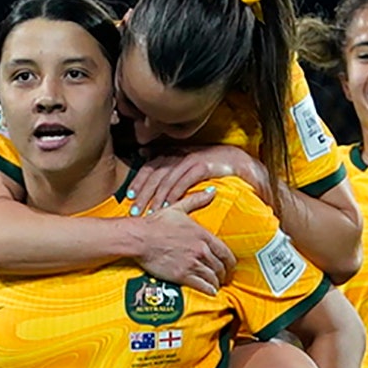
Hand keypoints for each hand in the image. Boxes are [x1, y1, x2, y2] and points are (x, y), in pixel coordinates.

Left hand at [129, 146, 265, 213]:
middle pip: (155, 174)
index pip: (150, 167)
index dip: (138, 181)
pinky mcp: (202, 166)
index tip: (128, 197)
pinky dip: (174, 194)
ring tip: (149, 213)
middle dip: (143, 193)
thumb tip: (144, 154)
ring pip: (167, 180)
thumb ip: (169, 164)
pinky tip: (168, 207)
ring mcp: (190, 160)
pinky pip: (184, 182)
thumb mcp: (188, 163)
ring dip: (156, 197)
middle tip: (134, 209)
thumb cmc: (212, 165)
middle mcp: (180, 155)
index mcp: (175, 154)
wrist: (239, 160)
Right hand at [129, 208, 235, 293]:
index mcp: (203, 235)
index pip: (226, 253)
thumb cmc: (156, 223)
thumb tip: (212, 191)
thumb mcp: (178, 208)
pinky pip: (203, 286)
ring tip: (216, 285)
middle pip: (220, 267)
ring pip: (213, 278)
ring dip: (216, 283)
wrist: (140, 238)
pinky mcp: (182, 275)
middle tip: (223, 278)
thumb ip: (197, 200)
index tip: (230, 267)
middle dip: (223, 274)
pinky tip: (211, 292)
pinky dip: (209, 290)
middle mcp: (201, 250)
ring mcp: (192, 264)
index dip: (231, 263)